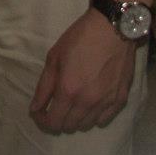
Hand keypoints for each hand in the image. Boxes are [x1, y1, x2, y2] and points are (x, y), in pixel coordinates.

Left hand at [30, 8, 136, 133]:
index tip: (39, 112)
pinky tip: (90, 104)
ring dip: (75, 119)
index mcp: (68, 91)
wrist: (113, 28)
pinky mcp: (120, 99)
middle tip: (55, 106)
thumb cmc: (80, 38)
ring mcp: (106, 102)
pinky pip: (103, 120)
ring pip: (86, 125)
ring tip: (73, 104)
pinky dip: (93, 117)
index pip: (53, 122)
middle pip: (69, 126)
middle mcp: (87, 102)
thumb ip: (43, 87)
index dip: (42, 121)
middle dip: (57, 119)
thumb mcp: (54, 58)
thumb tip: (35, 109)